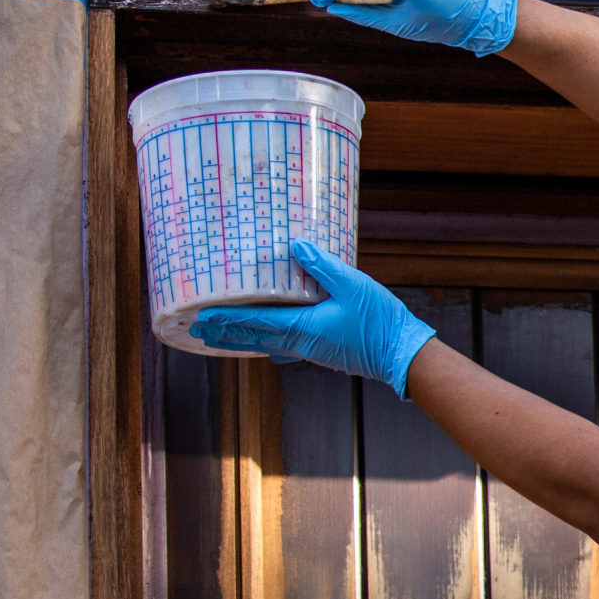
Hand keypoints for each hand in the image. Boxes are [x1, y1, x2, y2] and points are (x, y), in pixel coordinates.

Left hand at [191, 241, 437, 395]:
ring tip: (220, 339)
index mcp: (302, 327)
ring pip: (266, 345)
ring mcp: (310, 351)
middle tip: (197, 330)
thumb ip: (323, 266)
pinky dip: (265, 345)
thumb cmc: (379, 321)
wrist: (401, 354)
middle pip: (253, 338)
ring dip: (240, 340)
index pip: (255, 321)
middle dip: (224, 332)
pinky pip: (283, 348)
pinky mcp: (321, 353)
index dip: (226, 317)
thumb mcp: (353, 285)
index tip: (202, 315)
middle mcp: (300, 343)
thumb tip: (295, 245)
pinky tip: (267, 346)